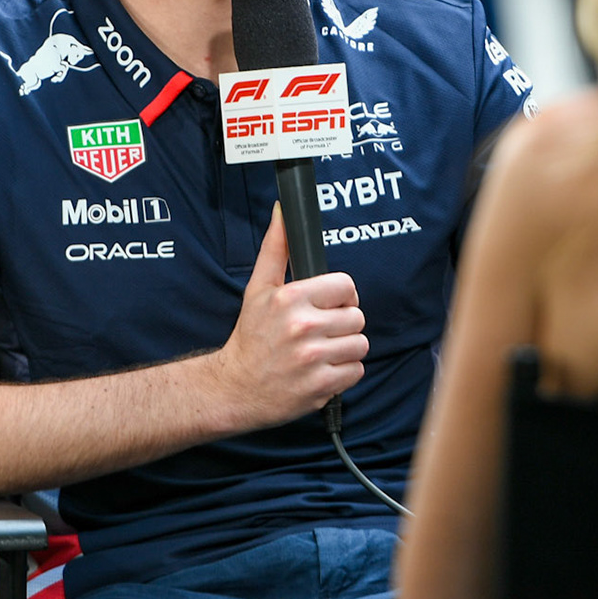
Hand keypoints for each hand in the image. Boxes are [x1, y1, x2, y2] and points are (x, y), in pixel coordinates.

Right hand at [207, 205, 367, 430]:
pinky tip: (322, 370)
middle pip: (357, 317)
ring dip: (345, 349)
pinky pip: (356, 371)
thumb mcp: (258, 288)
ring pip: (360, 344)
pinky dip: (343, 373)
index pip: (345, 286)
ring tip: (321, 351)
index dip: (340, 296)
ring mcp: (313, 359)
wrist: (237, 387)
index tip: (328, 305)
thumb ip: (275, 248)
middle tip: (320, 331)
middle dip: (343, 324)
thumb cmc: (251, 336)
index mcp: (290, 298)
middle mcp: (302, 327)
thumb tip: (282, 211)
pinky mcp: (321, 387)